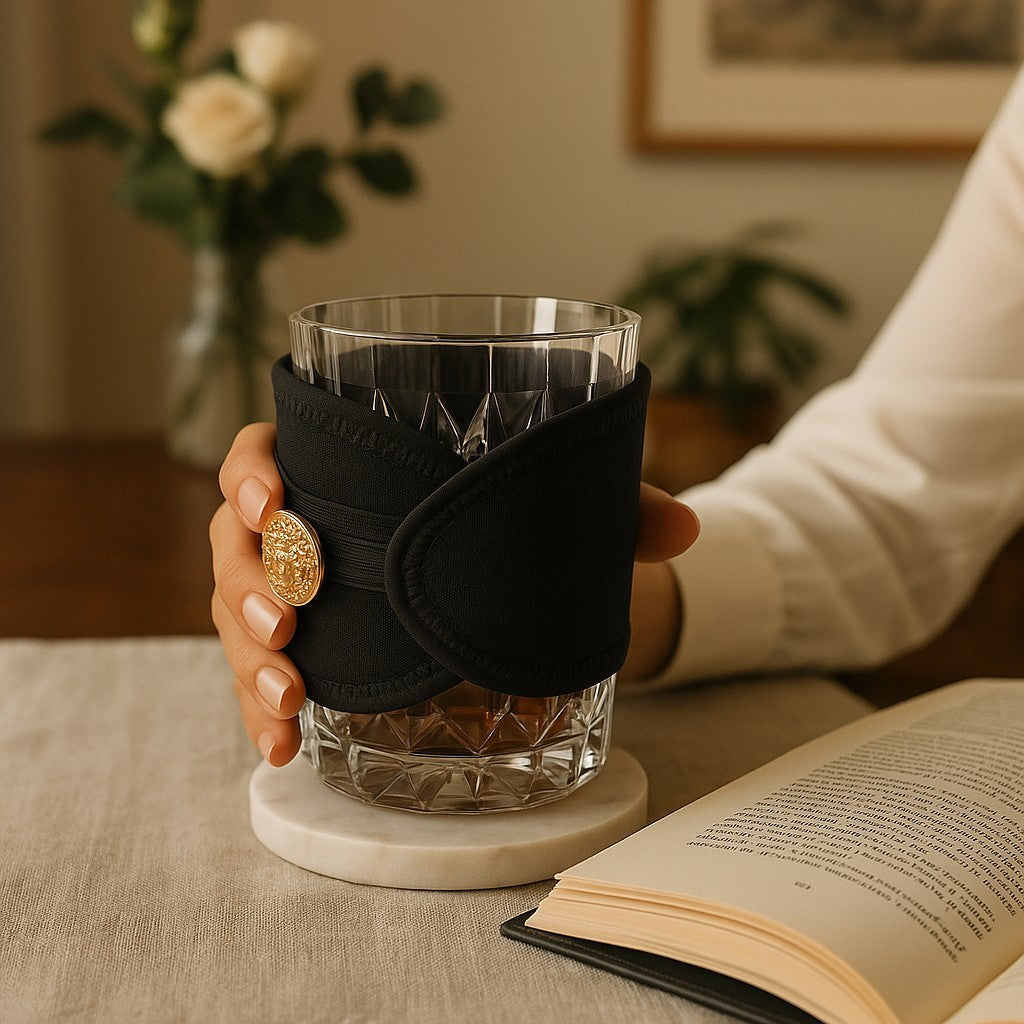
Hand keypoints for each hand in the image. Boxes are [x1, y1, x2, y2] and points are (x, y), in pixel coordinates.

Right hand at [211, 425, 699, 765]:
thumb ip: (610, 510)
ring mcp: (299, 594)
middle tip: (292, 622)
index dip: (250, 474)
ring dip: (248, 661)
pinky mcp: (312, 650)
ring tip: (287, 700)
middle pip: (238, 545)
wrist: (503, 581)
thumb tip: (684, 527)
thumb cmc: (505, 522)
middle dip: (248, 587)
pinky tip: (282, 747)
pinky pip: (263, 676)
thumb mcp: (552, 510)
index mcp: (341, 469)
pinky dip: (263, 713)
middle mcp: (305, 530)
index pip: (264, 452)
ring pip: (239, 617)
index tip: (273, 503)